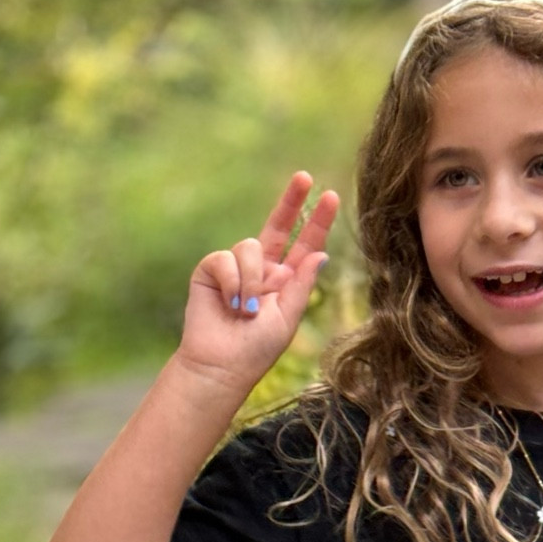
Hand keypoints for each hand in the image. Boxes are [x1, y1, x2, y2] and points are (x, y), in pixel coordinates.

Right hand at [177, 172, 338, 389]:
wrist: (221, 365)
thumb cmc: (256, 350)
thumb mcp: (287, 318)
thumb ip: (301, 285)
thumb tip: (320, 253)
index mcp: (286, 281)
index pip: (303, 245)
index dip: (316, 222)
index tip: (330, 196)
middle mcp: (262, 269)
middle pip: (278, 226)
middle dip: (290, 201)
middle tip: (303, 176)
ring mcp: (236, 267)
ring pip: (250, 247)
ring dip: (251, 280)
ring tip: (245, 310)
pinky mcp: (211, 269)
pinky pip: (226, 258)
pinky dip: (232, 282)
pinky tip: (229, 304)